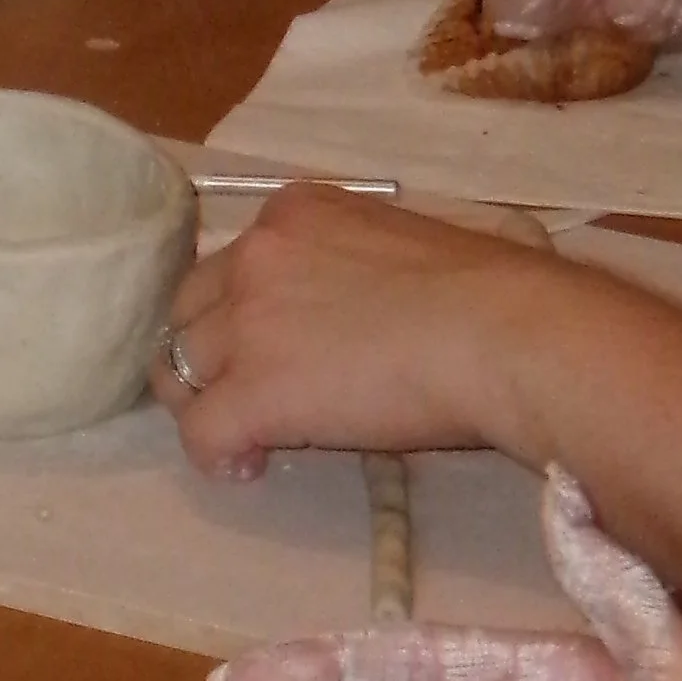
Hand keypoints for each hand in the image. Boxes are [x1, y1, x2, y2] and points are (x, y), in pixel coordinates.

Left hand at [151, 184, 559, 478]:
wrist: (502, 333)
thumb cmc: (486, 292)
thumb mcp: (401, 248)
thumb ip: (355, 270)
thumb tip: (363, 318)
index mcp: (296, 213)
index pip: (232, 262)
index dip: (242, 311)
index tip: (275, 347)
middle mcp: (257, 256)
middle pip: (189, 310)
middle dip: (207, 353)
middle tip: (242, 393)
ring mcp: (247, 323)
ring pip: (179, 368)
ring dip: (206, 403)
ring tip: (246, 437)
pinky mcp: (252, 390)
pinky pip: (200, 431)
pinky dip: (216, 455)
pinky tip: (250, 467)